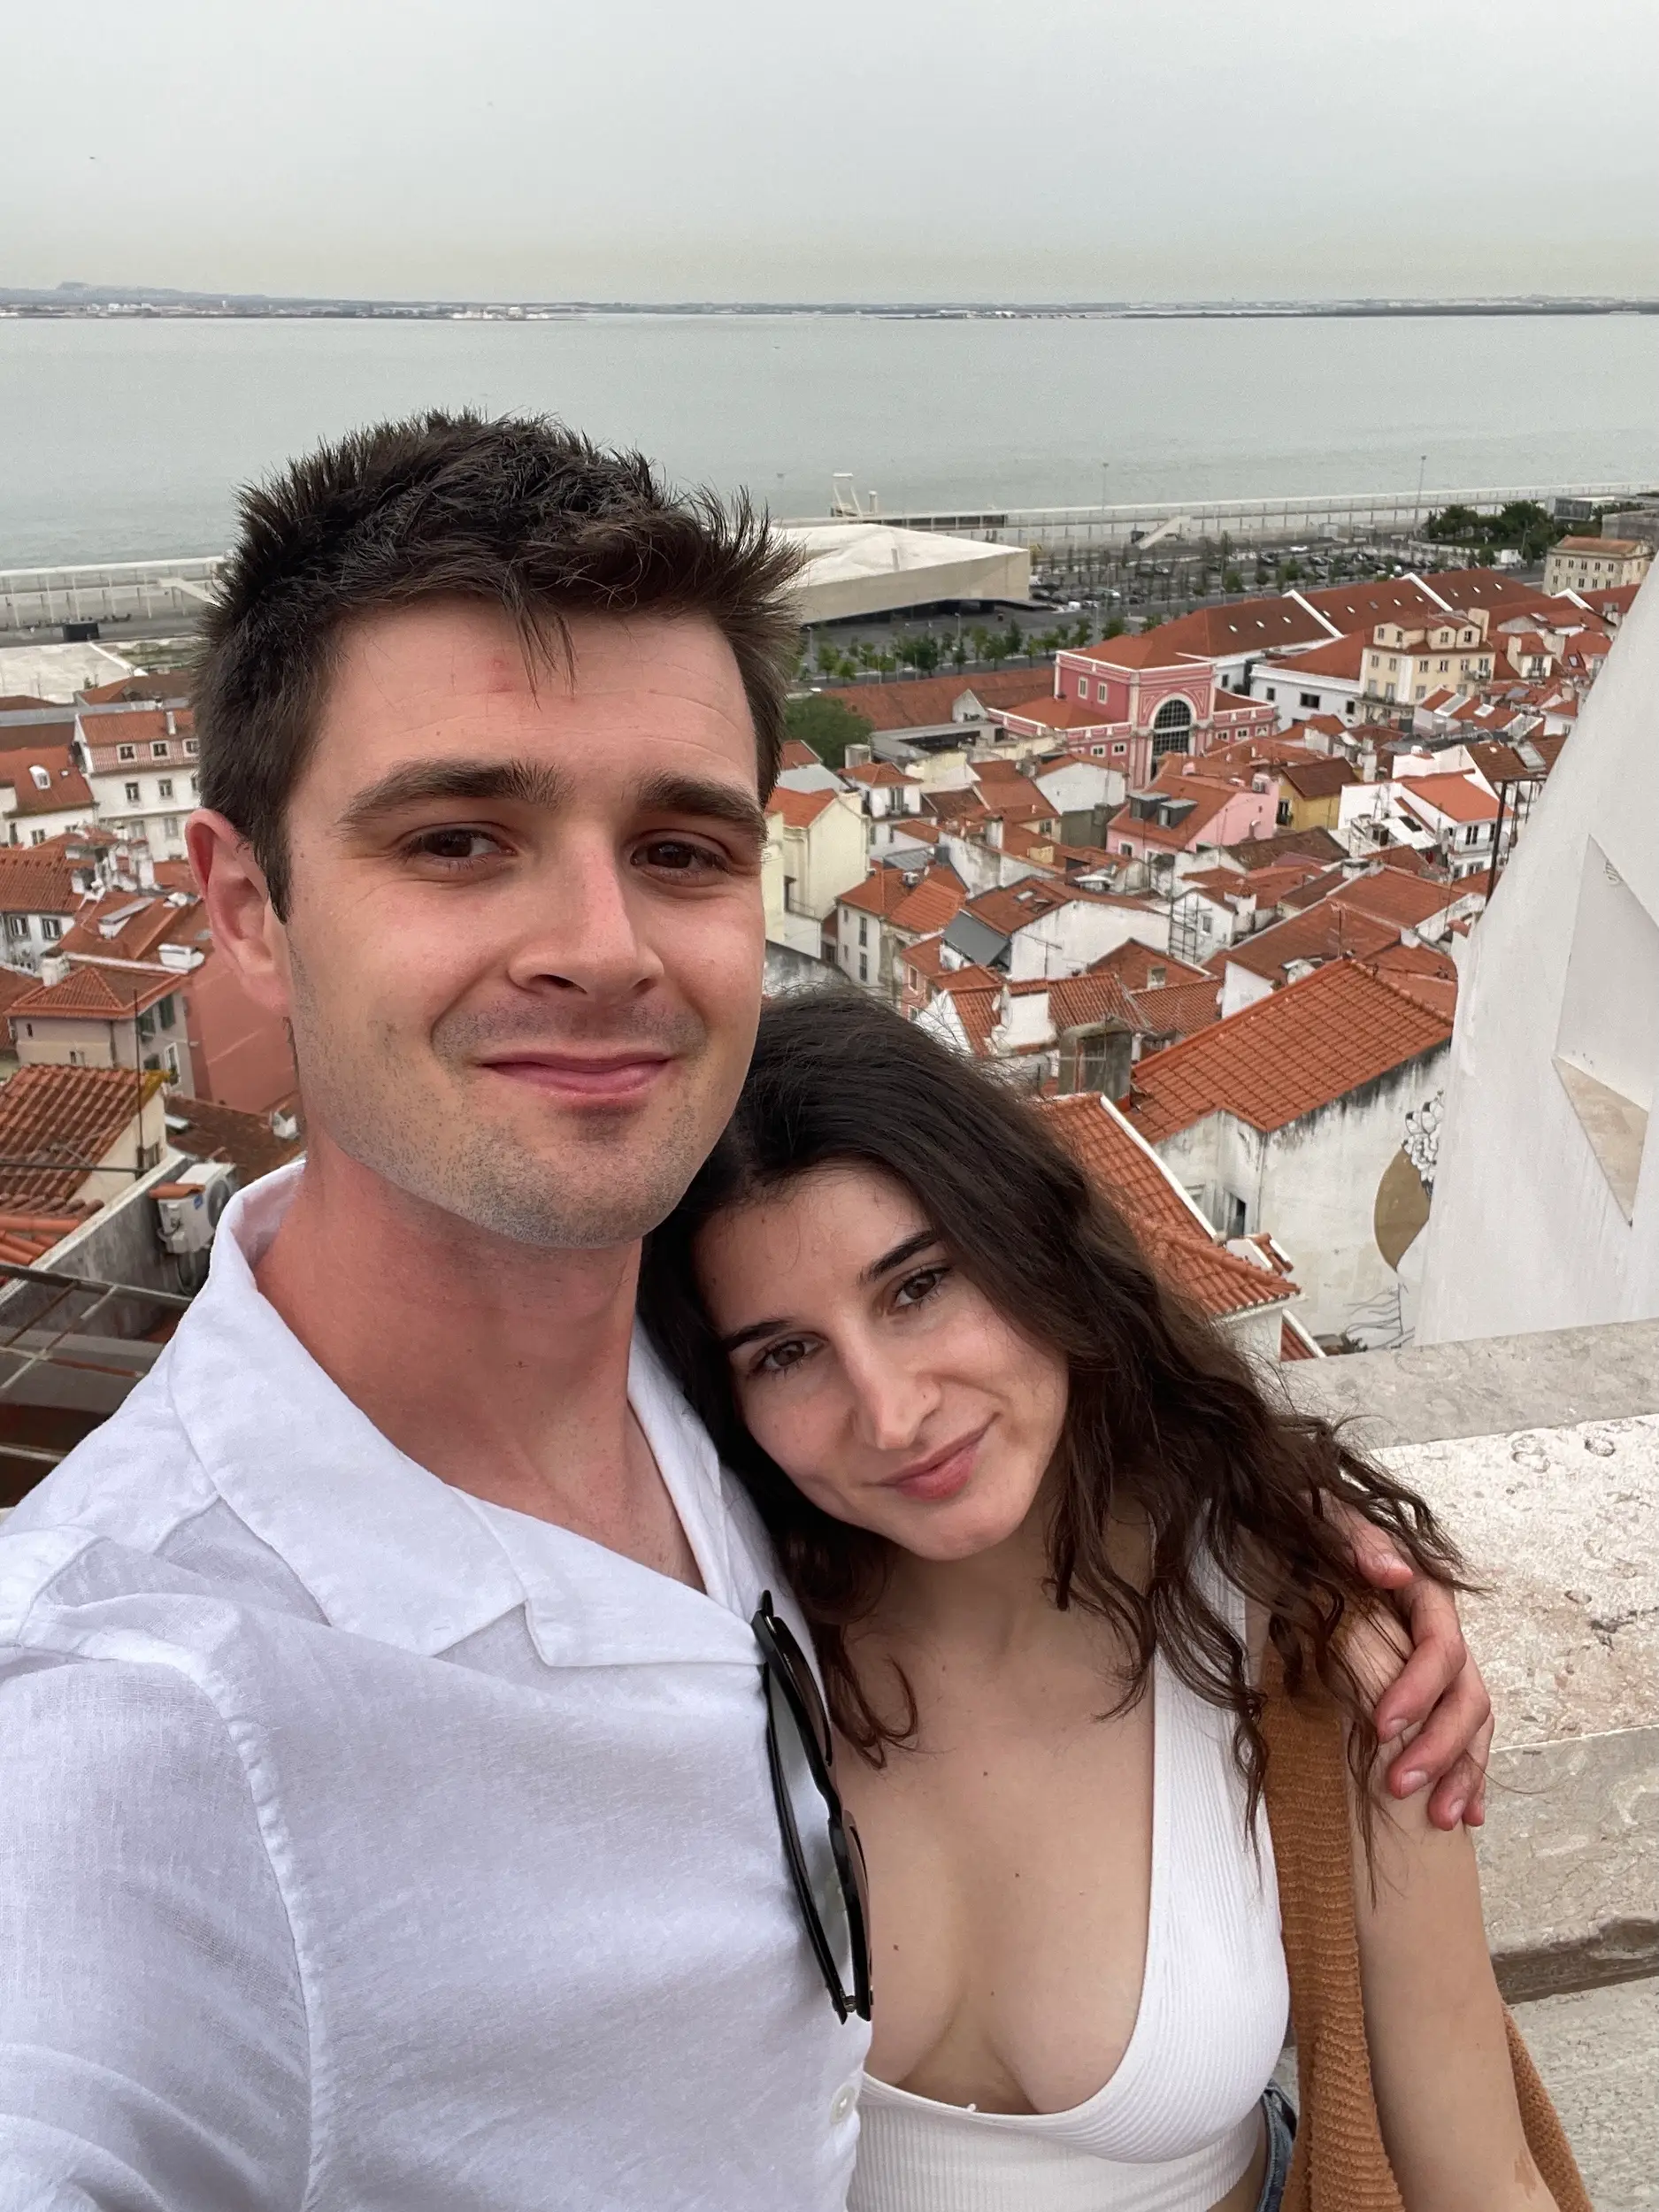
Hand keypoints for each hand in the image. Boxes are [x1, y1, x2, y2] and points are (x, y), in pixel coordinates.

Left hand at [1331, 1503, 1492, 1830]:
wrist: (1304, 1538)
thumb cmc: (1318, 1533)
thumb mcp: (1330, 1521)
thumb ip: (1359, 1540)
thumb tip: (1391, 1573)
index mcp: (1427, 1597)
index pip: (1442, 1647)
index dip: (1419, 1689)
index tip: (1381, 1725)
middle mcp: (1444, 1637)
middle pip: (1466, 1696)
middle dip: (1439, 1747)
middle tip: (1398, 1784)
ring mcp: (1441, 1672)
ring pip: (1473, 1726)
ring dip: (1461, 1774)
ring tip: (1440, 1817)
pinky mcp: (1430, 1698)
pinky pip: (1463, 1740)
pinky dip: (1468, 1777)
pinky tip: (1466, 1816)